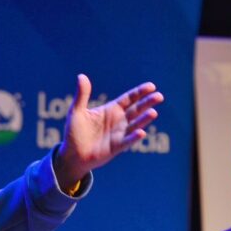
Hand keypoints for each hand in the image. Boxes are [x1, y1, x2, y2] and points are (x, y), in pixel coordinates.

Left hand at [54, 74, 162, 190]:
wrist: (72, 155)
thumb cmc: (74, 133)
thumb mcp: (76, 111)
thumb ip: (82, 95)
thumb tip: (81, 76)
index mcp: (111, 110)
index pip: (129, 98)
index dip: (140, 92)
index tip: (151, 86)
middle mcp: (118, 121)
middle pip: (137, 109)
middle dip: (148, 103)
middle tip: (159, 96)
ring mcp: (119, 134)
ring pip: (135, 125)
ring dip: (144, 119)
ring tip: (153, 112)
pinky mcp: (116, 147)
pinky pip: (127, 141)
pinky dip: (134, 137)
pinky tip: (141, 132)